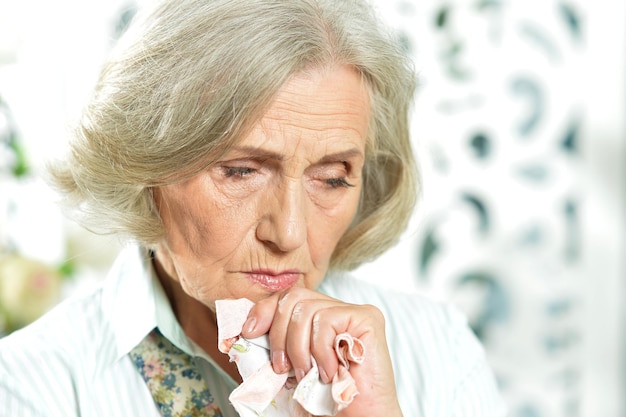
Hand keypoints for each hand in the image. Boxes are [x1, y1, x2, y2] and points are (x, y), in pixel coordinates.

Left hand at [241, 287, 403, 416]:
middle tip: (282, 368)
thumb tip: (248, 327)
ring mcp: (354, 311)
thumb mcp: (291, 365)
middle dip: (279, 334)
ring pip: (307, 310)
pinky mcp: (367, 318)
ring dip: (299, 349)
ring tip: (306, 375)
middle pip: (295, 298)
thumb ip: (278, 342)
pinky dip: (320, 351)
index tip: (249, 333)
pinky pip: (326, 321)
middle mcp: (339, 309)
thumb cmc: (325, 399)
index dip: (265, 310)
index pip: (288, 296)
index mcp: (321, 316)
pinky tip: (328, 372)